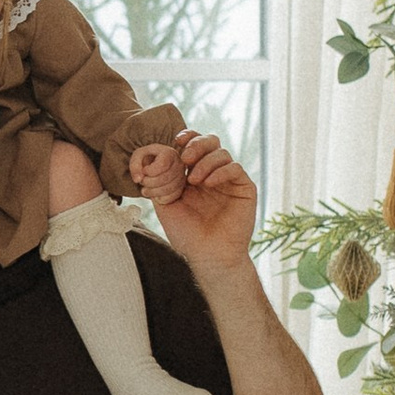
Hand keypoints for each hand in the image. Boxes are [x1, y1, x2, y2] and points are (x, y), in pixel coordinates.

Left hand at [131, 129, 257, 271]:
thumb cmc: (187, 235)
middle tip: (185, 158)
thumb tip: (149, 160)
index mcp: (193, 174)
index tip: (176, 141)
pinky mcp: (244, 188)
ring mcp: (229, 180)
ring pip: (222, 153)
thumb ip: (160, 181)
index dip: (186, 137)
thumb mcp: (166, 205)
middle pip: (210, 142)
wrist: (208, 256)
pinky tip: (209, 183)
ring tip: (194, 181)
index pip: (193, 146)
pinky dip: (221, 171)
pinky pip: (235, 168)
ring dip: (205, 162)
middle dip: (197, 144)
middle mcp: (212, 174)